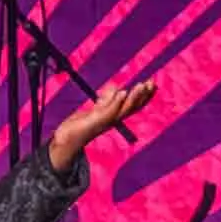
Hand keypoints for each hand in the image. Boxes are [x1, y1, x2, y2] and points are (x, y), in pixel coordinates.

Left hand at [43, 77, 158, 173]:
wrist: (68, 139)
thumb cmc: (83, 124)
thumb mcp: (97, 108)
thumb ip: (107, 99)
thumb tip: (116, 87)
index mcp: (115, 116)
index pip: (134, 105)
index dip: (144, 95)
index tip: (152, 83)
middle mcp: (114, 119)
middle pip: (132, 107)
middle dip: (143, 95)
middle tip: (152, 82)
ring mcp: (106, 121)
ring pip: (124, 109)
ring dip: (134, 97)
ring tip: (141, 85)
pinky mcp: (96, 121)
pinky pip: (109, 111)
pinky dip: (116, 102)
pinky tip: (122, 92)